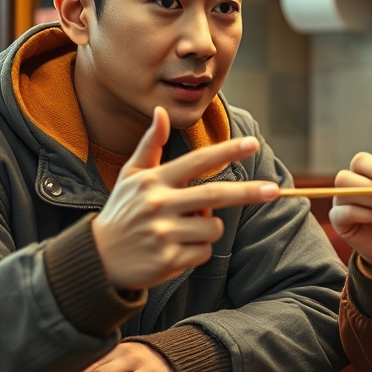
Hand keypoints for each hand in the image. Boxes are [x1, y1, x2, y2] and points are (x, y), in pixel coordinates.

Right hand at [92, 107, 278, 289]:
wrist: (97, 260)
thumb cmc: (121, 212)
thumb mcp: (130, 176)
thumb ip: (151, 145)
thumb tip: (161, 111)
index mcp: (153, 182)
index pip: (196, 162)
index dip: (226, 152)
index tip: (252, 144)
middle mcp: (157, 205)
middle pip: (214, 195)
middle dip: (248, 192)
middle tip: (274, 190)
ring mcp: (163, 234)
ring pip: (212, 227)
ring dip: (207, 229)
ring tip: (181, 231)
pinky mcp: (168, 260)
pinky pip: (203, 252)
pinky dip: (197, 252)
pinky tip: (174, 251)